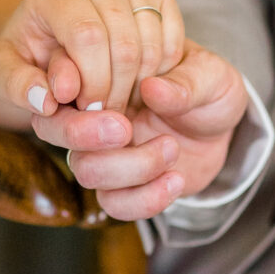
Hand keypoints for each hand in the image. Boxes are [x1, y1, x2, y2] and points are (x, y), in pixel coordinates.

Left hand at [0, 0, 184, 114]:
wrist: (56, 27)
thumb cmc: (32, 51)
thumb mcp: (6, 72)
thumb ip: (16, 86)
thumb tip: (47, 100)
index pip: (87, 36)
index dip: (92, 81)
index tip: (85, 107)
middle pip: (123, 45)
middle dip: (115, 91)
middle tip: (102, 112)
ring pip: (150, 47)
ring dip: (137, 88)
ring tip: (114, 99)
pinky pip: (171, 43)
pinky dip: (159, 75)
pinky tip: (135, 83)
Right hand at [32, 40, 248, 220]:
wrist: (222, 126)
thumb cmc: (208, 88)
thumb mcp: (211, 77)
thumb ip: (186, 83)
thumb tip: (152, 89)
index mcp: (102, 70)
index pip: (59, 71)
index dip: (60, 79)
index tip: (80, 88)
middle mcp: (92, 111)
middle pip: (53, 127)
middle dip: (81, 133)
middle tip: (125, 128)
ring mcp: (102, 151)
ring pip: (85, 169)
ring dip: (132, 166)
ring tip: (171, 148)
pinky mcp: (120, 185)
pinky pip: (114, 204)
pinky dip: (146, 198)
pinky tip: (175, 180)